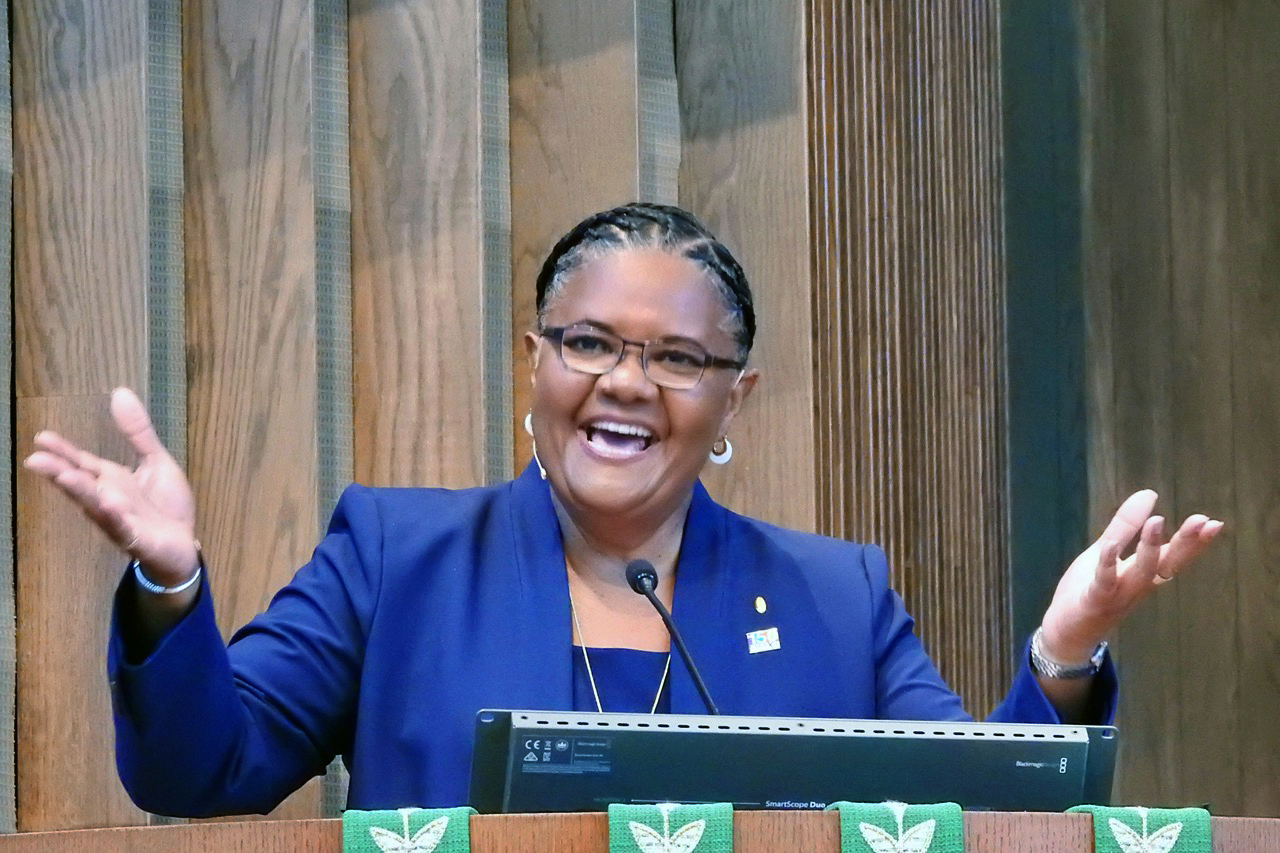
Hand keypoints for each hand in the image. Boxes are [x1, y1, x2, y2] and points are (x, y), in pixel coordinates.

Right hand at [23, 387, 198, 585]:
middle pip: (81, 485)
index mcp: (111, 480)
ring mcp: (120, 521)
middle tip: (34, 460)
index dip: (63, 451)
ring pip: (97, 506)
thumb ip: (138, 433)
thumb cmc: (164, 506)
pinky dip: (116, 517)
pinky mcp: (137, 539)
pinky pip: (124, 528)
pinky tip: (109, 504)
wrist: (184, 545)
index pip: (81, 463)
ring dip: (81, 493)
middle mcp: (108, 500)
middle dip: (59, 473)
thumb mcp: (155, 461)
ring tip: (64, 477)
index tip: (41, 437)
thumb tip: (120, 392)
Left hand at [1038, 489, 1223, 664]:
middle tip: (1204, 521)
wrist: (1067, 633)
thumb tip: (1150, 493)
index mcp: (1142, 573)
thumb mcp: (1107, 551)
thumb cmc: (1091, 590)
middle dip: (1186, 543)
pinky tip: (1110, 545)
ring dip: (1151, 548)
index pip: (1174, 555)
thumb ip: (1126, 525)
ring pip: (1141, 573)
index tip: (1214, 523)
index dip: (1195, 542)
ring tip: (1158, 520)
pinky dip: (1108, 564)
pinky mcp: (1095, 600)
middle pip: (1167, 563)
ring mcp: (1118, 594)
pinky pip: (1104, 582)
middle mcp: (1137, 585)